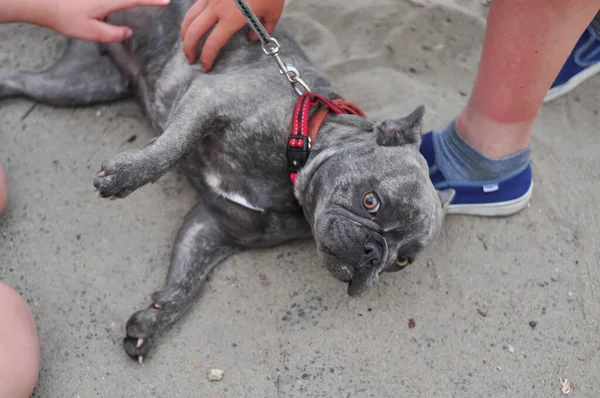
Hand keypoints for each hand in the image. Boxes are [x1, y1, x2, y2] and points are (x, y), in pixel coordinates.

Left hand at [39, 0, 170, 41]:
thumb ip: (113, 34)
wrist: (41, 3)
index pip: (137, 0)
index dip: (153, 1)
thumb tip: (128, 32)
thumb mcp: (91, 33)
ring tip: (147, 2)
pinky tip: (122, 5)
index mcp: (109, 1)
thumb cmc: (65, 18)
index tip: (166, 1)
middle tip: (159, 0)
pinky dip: (122, 1)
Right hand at [180, 0, 283, 70]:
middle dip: (188, 49)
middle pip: (193, 32)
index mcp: (231, 18)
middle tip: (190, 59)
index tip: (205, 66)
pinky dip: (190, 17)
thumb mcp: (273, 11)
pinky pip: (195, 5)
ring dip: (184, 33)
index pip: (212, 44)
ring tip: (186, 43)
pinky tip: (193, 23)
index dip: (207, 58)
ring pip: (189, 17)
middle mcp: (216, 8)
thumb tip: (251, 38)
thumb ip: (264, 29)